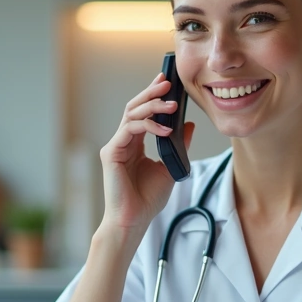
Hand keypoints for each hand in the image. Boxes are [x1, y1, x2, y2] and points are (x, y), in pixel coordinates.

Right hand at [100, 72, 195, 232]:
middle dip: (151, 92)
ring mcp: (115, 146)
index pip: (142, 112)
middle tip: (167, 81)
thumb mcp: (170, 166)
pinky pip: (130, 130)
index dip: (153, 95)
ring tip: (172, 104)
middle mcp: (123, 141)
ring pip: (131, 114)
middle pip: (135, 107)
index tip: (167, 81)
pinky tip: (165, 129)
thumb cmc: (148, 198)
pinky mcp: (111, 153)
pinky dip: (148, 126)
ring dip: (152, 105)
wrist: (134, 220)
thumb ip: (178, 145)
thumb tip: (190, 124)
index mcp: (135, 143)